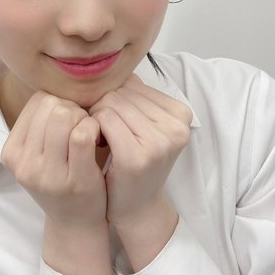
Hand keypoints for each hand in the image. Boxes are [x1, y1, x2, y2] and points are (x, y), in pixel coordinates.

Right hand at [1, 91, 106, 230]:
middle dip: (72, 108)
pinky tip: (98, 138)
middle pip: (51, 105)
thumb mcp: (38, 153)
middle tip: (82, 124)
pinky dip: (94, 128)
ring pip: (65, 115)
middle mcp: (23, 163)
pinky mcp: (74, 179)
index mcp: (11, 151)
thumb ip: (41, 123)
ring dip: (84, 117)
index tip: (69, 118)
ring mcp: (46, 173)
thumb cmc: (61, 178)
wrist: (76, 223)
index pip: (36, 102)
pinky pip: (82, 133)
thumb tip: (57, 82)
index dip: (59, 102)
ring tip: (89, 131)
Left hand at [89, 74, 192, 230]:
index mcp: (181, 113)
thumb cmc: (136, 162)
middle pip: (121, 92)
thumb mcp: (147, 125)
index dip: (116, 99)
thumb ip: (136, 96)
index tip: (117, 123)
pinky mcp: (138, 155)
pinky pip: (103, 119)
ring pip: (110, 102)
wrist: (137, 207)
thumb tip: (114, 67)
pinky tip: (97, 144)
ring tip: (103, 139)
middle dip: (105, 108)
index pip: (134, 83)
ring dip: (97, 118)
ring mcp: (159, 141)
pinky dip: (92, 128)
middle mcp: (176, 125)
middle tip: (106, 133)